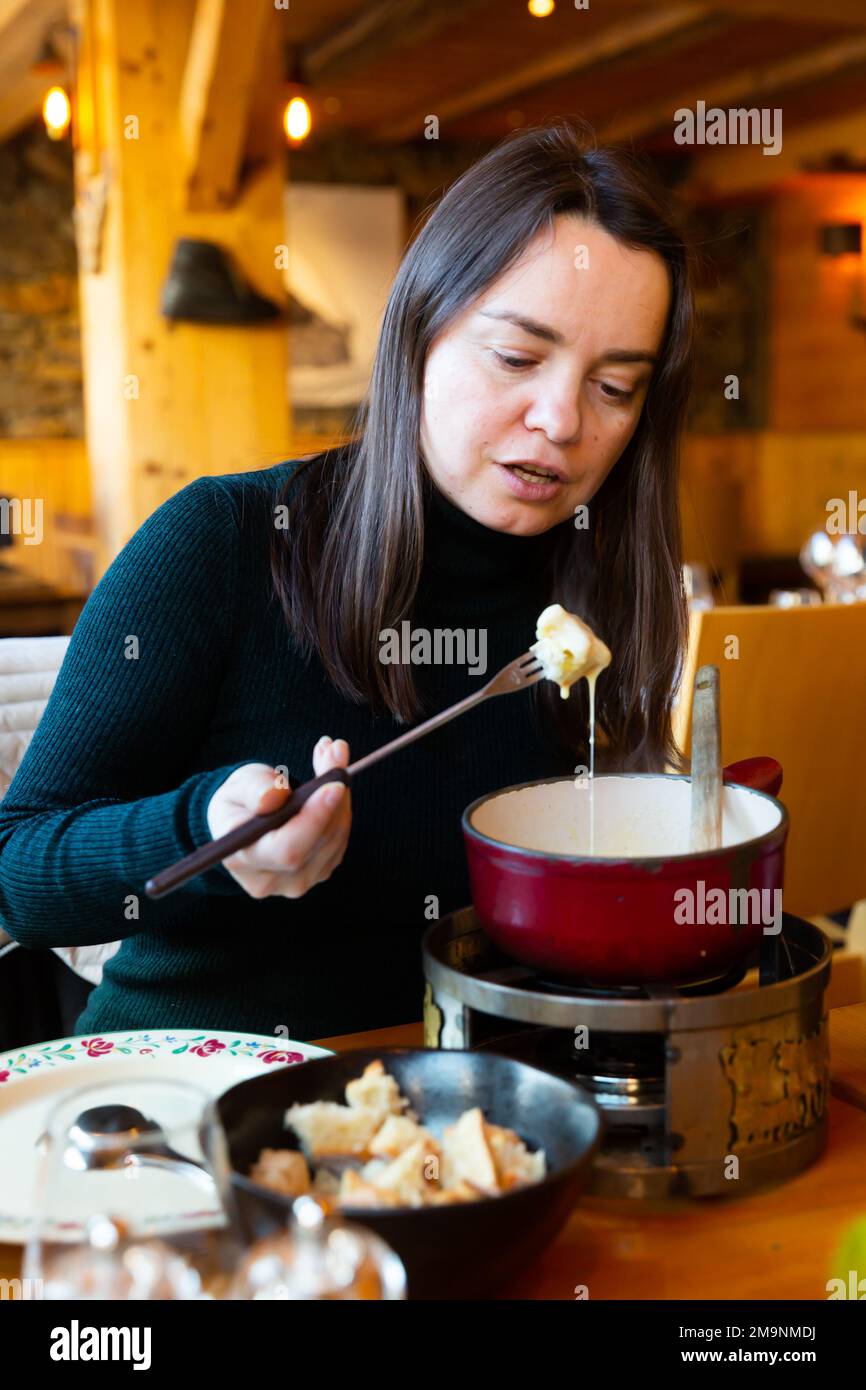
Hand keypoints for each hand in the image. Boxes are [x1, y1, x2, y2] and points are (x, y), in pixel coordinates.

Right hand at [206, 737, 350, 898]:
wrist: (241, 822)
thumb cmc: (237, 802)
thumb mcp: (237, 787)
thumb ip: (254, 790)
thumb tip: (275, 797)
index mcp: (243, 860)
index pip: (288, 849)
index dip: (315, 818)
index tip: (334, 784)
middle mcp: (272, 880)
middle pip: (319, 842)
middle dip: (335, 795)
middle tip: (335, 751)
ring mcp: (298, 882)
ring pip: (336, 838)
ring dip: (342, 795)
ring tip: (332, 755)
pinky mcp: (318, 872)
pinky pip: (340, 838)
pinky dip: (342, 806)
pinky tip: (333, 780)